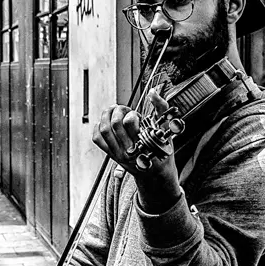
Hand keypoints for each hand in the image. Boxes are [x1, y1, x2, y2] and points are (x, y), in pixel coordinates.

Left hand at [92, 91, 180, 210]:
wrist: (154, 173)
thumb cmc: (162, 148)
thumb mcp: (167, 128)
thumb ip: (161, 108)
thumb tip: (152, 92)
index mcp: (143, 143)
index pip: (129, 121)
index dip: (131, 113)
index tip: (136, 115)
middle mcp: (129, 150)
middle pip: (114, 123)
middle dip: (119, 110)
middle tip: (124, 109)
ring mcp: (117, 153)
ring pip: (104, 130)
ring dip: (107, 115)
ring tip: (114, 111)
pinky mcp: (110, 154)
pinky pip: (97, 138)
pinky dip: (99, 126)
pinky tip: (106, 122)